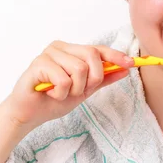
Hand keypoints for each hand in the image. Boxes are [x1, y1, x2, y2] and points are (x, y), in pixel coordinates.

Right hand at [3, 40, 133, 132]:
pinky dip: (61, 93)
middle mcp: (61, 47)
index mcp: (72, 50)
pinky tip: (50, 93)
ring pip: (80, 69)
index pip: (98, 49)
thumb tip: (125, 70)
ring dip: (74, 89)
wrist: (30, 114)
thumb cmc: (54, 99)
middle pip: (92, 56)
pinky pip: (64, 80)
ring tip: (60, 93)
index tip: (132, 63)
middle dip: (92, 78)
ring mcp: (49, 53)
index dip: (116, 56)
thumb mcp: (85, 90)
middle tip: (78, 90)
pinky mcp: (39, 63)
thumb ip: (103, 79)